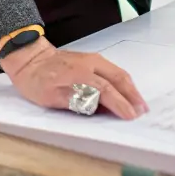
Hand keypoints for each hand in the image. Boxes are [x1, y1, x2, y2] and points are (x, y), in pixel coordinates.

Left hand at [0, 37, 147, 119]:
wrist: (31, 59)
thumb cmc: (37, 80)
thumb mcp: (48, 96)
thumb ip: (72, 100)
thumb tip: (94, 106)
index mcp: (80, 73)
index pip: (106, 90)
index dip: (120, 104)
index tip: (130, 116)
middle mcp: (91, 63)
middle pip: (119, 78)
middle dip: (132, 95)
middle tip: (143, 111)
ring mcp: (94, 59)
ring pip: (119, 73)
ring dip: (131, 89)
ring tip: (140, 104)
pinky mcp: (94, 60)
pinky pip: (114, 71)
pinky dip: (124, 82)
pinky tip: (128, 92)